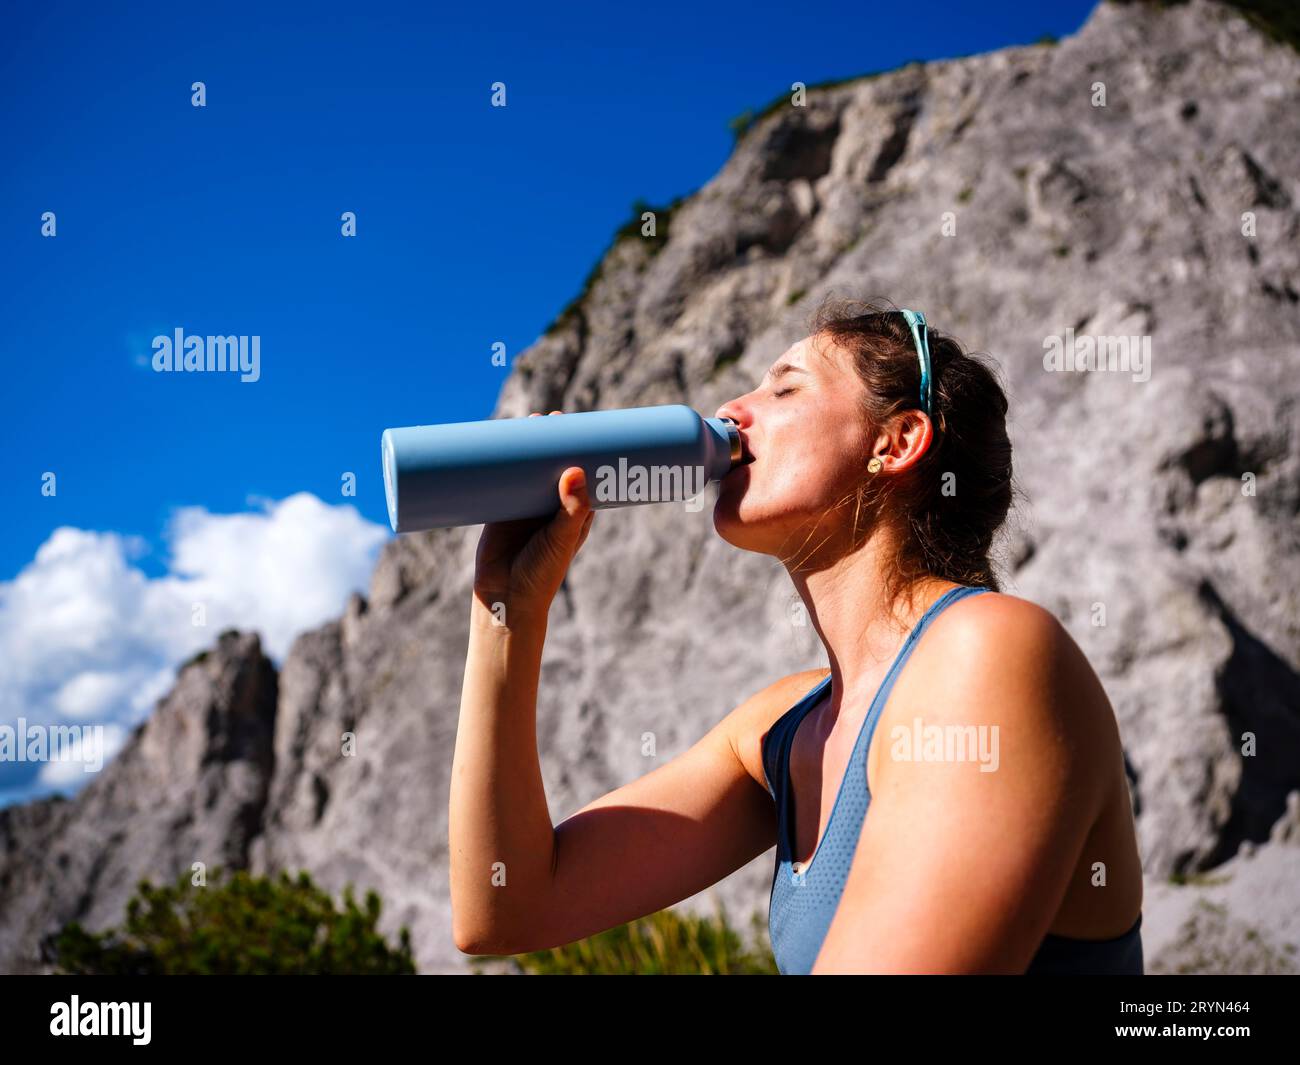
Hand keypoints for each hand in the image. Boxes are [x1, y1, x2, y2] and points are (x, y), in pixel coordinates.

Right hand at [472, 411, 595, 616]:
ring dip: (526, 448)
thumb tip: (575, 471)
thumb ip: (571, 509)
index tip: (582, 426)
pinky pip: (501, 480)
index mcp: (576, 512)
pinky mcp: (500, 510)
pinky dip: (500, 464)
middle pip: (555, 465)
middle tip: (551, 417)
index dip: (584, 451)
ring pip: (527, 470)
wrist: (505, 598)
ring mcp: (525, 507)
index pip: (585, 474)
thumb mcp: (561, 539)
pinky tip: (495, 443)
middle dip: (553, 442)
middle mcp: (552, 506)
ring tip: (524, 423)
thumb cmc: (542, 574)